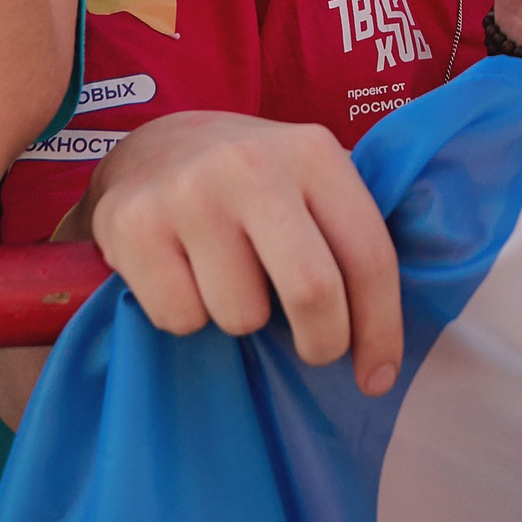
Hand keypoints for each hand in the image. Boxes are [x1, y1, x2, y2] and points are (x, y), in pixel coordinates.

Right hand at [71, 111, 401, 394]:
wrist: (152, 146)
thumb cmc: (251, 180)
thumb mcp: (309, 176)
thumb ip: (352, 229)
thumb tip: (389, 333)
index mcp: (313, 152)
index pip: (368, 255)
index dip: (381, 329)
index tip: (377, 376)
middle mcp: (251, 165)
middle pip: (311, 291)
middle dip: (322, 342)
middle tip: (314, 350)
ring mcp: (188, 193)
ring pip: (240, 316)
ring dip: (242, 318)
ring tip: (229, 278)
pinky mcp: (132, 224)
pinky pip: (180, 319)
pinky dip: (187, 315)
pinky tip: (183, 274)